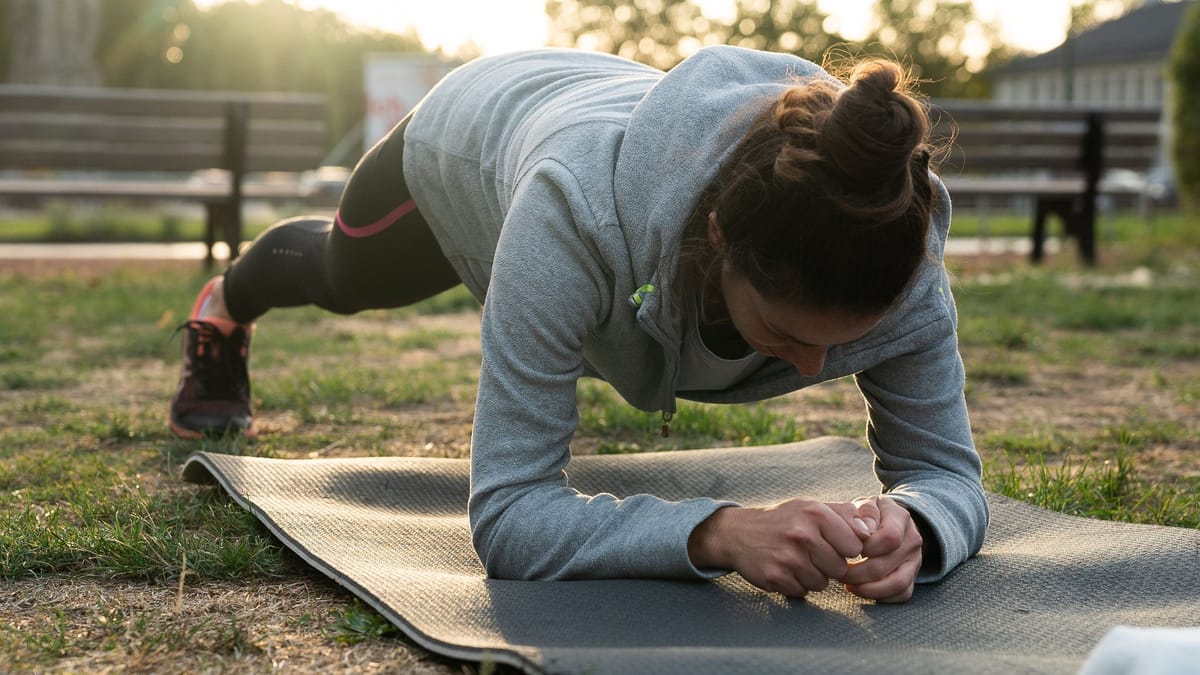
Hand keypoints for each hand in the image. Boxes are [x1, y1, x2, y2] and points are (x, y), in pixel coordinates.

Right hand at [688, 499, 864, 597]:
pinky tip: (784, 569)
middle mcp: (803, 534)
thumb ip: (846, 515)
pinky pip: (802, 592)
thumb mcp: (812, 506)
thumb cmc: (783, 520)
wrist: (738, 532)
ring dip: (813, 576)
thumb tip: (872, 530)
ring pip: (822, 583)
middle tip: (811, 553)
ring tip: (797, 560)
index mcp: (816, 513)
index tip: (833, 544)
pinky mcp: (776, 577)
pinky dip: (796, 585)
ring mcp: (788, 557)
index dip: (846, 549)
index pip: (855, 546)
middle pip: (840, 568)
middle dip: (829, 565)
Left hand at [838, 496, 922, 602]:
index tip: (847, 549)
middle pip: (887, 563)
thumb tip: (864, 532)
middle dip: (858, 573)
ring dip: (868, 589)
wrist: (887, 521)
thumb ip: (864, 512)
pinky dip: (880, 597)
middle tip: (838, 572)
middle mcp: (912, 539)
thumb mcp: (863, 504)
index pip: (889, 537)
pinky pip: (901, 595)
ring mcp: (915, 560)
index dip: (867, 547)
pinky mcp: (913, 577)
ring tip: (848, 585)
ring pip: (897, 583)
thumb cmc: (868, 515)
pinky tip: (861, 590)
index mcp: (900, 517)